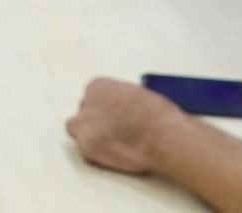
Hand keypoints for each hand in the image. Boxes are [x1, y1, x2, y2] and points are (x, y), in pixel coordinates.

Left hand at [66, 78, 184, 175]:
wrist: (163, 137)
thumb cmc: (158, 117)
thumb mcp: (139, 95)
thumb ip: (122, 99)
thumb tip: (122, 109)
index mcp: (98, 86)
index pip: (92, 96)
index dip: (104, 109)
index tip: (112, 117)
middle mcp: (86, 102)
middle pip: (84, 113)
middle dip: (96, 122)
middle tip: (112, 132)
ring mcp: (84, 125)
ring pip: (78, 130)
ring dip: (90, 136)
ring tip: (109, 144)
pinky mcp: (87, 147)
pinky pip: (85, 151)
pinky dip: (96, 153)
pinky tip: (112, 155)